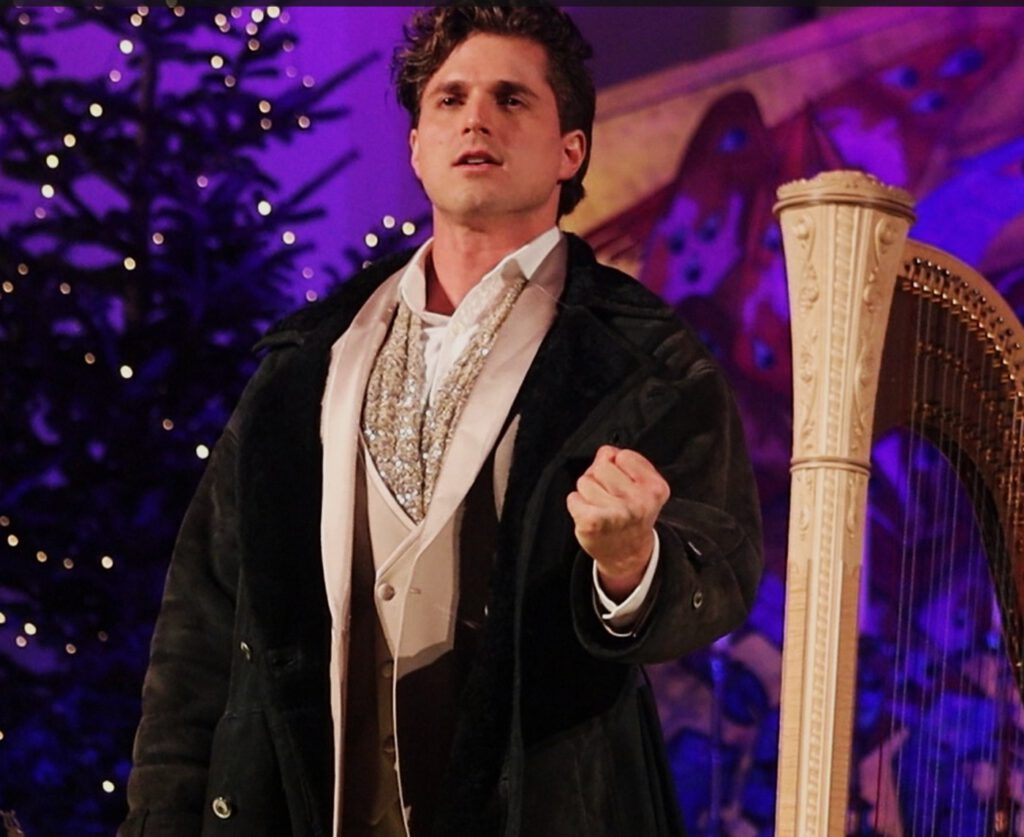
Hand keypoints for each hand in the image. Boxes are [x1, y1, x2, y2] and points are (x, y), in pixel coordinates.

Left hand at [566, 445, 669, 600]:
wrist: (627, 554)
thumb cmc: (632, 517)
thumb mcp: (643, 487)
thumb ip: (627, 464)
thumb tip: (606, 452)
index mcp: (655, 488)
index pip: (623, 455)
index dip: (618, 466)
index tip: (624, 484)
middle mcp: (639, 501)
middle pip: (601, 466)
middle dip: (600, 478)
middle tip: (610, 497)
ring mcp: (616, 513)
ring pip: (585, 482)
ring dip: (588, 493)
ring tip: (601, 507)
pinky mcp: (593, 523)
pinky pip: (573, 498)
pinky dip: (577, 505)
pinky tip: (590, 515)